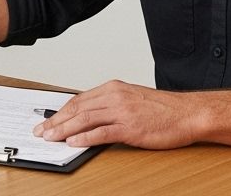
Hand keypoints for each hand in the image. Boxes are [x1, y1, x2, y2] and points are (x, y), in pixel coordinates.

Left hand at [35, 80, 200, 148]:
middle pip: (77, 108)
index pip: (79, 100)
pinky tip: (74, 142)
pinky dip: (86, 137)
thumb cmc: (163, 109)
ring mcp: (122, 112)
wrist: (188, 113)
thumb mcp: (131, 99)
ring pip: (85, 119)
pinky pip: (102, 132)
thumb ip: (110, 105)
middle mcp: (115, 97)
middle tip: (42, 131)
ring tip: (52, 137)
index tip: (48, 121)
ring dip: (64, 129)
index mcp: (113, 88)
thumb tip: (88, 117)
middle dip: (56, 120)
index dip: (60, 111)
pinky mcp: (131, 127)